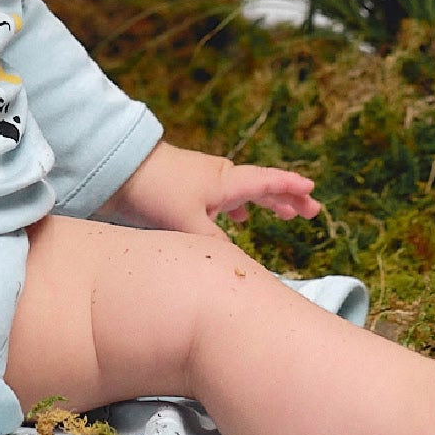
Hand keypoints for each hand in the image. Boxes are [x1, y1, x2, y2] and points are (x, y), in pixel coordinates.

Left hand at [99, 141, 319, 236]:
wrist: (121, 171)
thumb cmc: (158, 192)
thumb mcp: (190, 224)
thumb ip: (216, 246)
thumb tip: (238, 264)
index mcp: (227, 182)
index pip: (268, 183)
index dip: (291, 188)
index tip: (313, 191)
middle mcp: (220, 177)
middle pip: (262, 187)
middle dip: (287, 198)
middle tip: (310, 210)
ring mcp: (204, 180)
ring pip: (244, 192)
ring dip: (264, 203)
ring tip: (281, 214)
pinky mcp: (189, 187)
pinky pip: (224, 196)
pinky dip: (238, 206)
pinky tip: (235, 218)